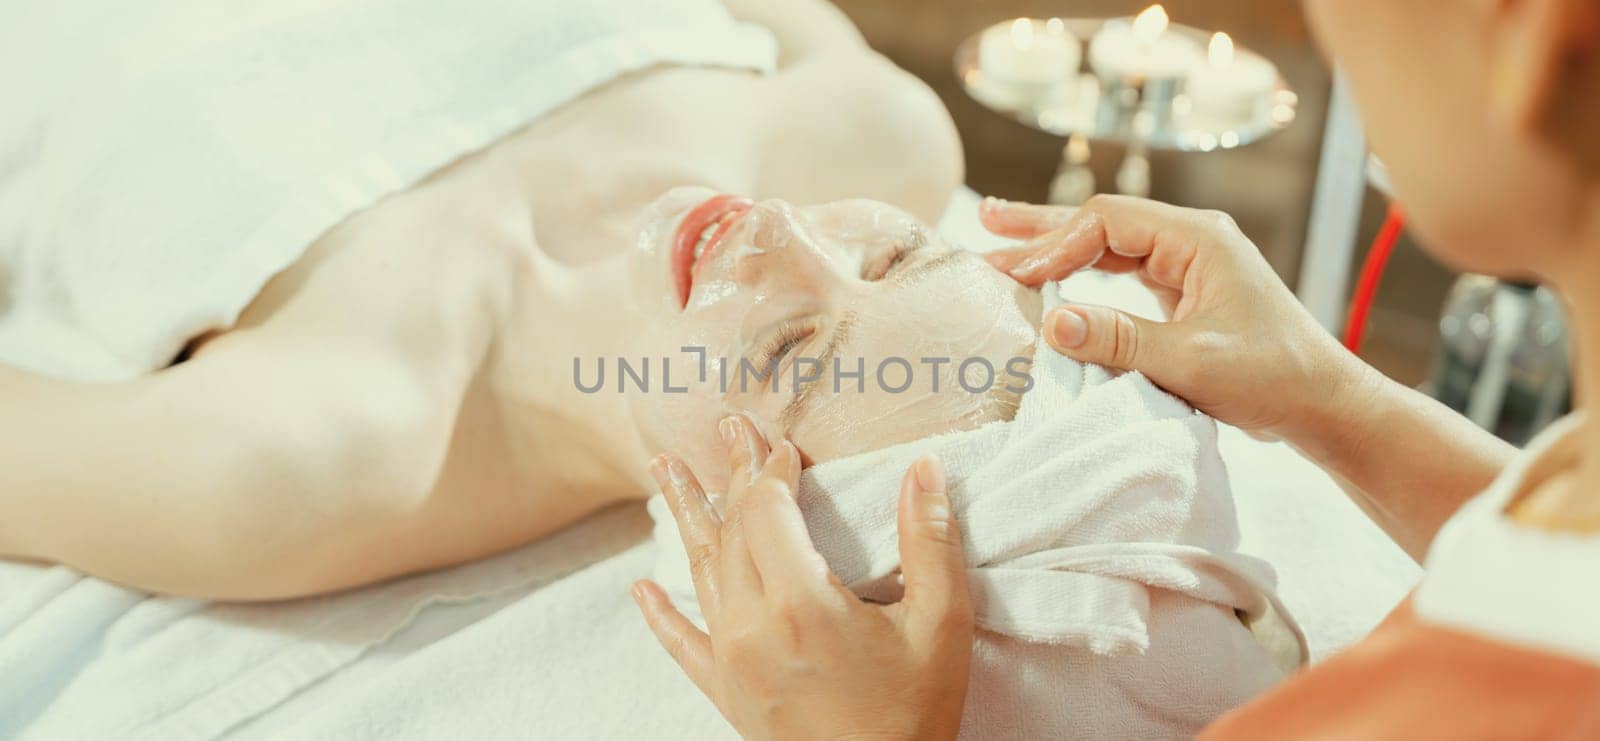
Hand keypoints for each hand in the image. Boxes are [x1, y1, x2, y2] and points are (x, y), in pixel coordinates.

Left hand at [632, 414, 973, 740]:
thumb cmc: (914, 714)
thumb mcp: (941, 625)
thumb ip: (930, 542)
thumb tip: (924, 469)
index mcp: (802, 603)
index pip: (769, 510)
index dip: (773, 470)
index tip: (785, 444)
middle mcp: (752, 626)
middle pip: (732, 530)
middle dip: (733, 475)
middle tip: (728, 428)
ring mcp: (731, 660)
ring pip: (700, 571)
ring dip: (685, 514)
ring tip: (665, 467)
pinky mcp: (725, 692)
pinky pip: (682, 643)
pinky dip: (660, 613)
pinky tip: (640, 588)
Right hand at [978, 195, 1378, 439]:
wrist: (1323, 405)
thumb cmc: (1273, 378)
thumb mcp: (1191, 361)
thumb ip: (1119, 339)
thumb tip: (1051, 322)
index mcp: (1198, 239)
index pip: (1107, 222)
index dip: (1057, 245)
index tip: (1020, 279)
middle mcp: (1191, 241)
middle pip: (1101, 223)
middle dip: (1042, 227)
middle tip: (986, 225)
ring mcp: (1188, 267)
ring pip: (1108, 247)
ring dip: (1057, 249)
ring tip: (1002, 242)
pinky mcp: (1184, 295)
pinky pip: (1121, 274)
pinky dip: (1081, 275)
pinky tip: (1052, 281)